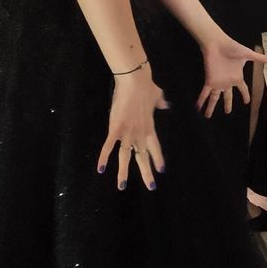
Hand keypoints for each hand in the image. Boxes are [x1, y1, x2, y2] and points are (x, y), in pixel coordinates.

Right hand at [97, 68, 169, 190]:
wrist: (136, 80)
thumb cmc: (146, 86)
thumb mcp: (157, 96)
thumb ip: (160, 103)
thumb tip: (166, 104)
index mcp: (149, 127)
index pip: (155, 147)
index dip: (157, 159)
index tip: (161, 170)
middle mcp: (139, 133)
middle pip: (143, 156)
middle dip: (147, 173)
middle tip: (151, 187)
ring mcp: (127, 132)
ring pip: (125, 157)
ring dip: (124, 172)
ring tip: (122, 186)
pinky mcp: (115, 128)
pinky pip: (109, 146)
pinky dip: (104, 158)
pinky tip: (101, 169)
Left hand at [197, 36, 266, 117]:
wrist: (217, 44)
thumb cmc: (232, 47)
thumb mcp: (247, 54)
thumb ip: (257, 57)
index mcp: (237, 77)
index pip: (243, 89)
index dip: (245, 95)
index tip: (247, 101)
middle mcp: (227, 82)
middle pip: (228, 96)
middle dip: (227, 104)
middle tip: (228, 112)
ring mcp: (218, 82)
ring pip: (214, 98)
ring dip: (211, 107)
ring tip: (208, 116)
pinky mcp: (210, 80)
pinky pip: (205, 93)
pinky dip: (201, 100)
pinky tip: (198, 107)